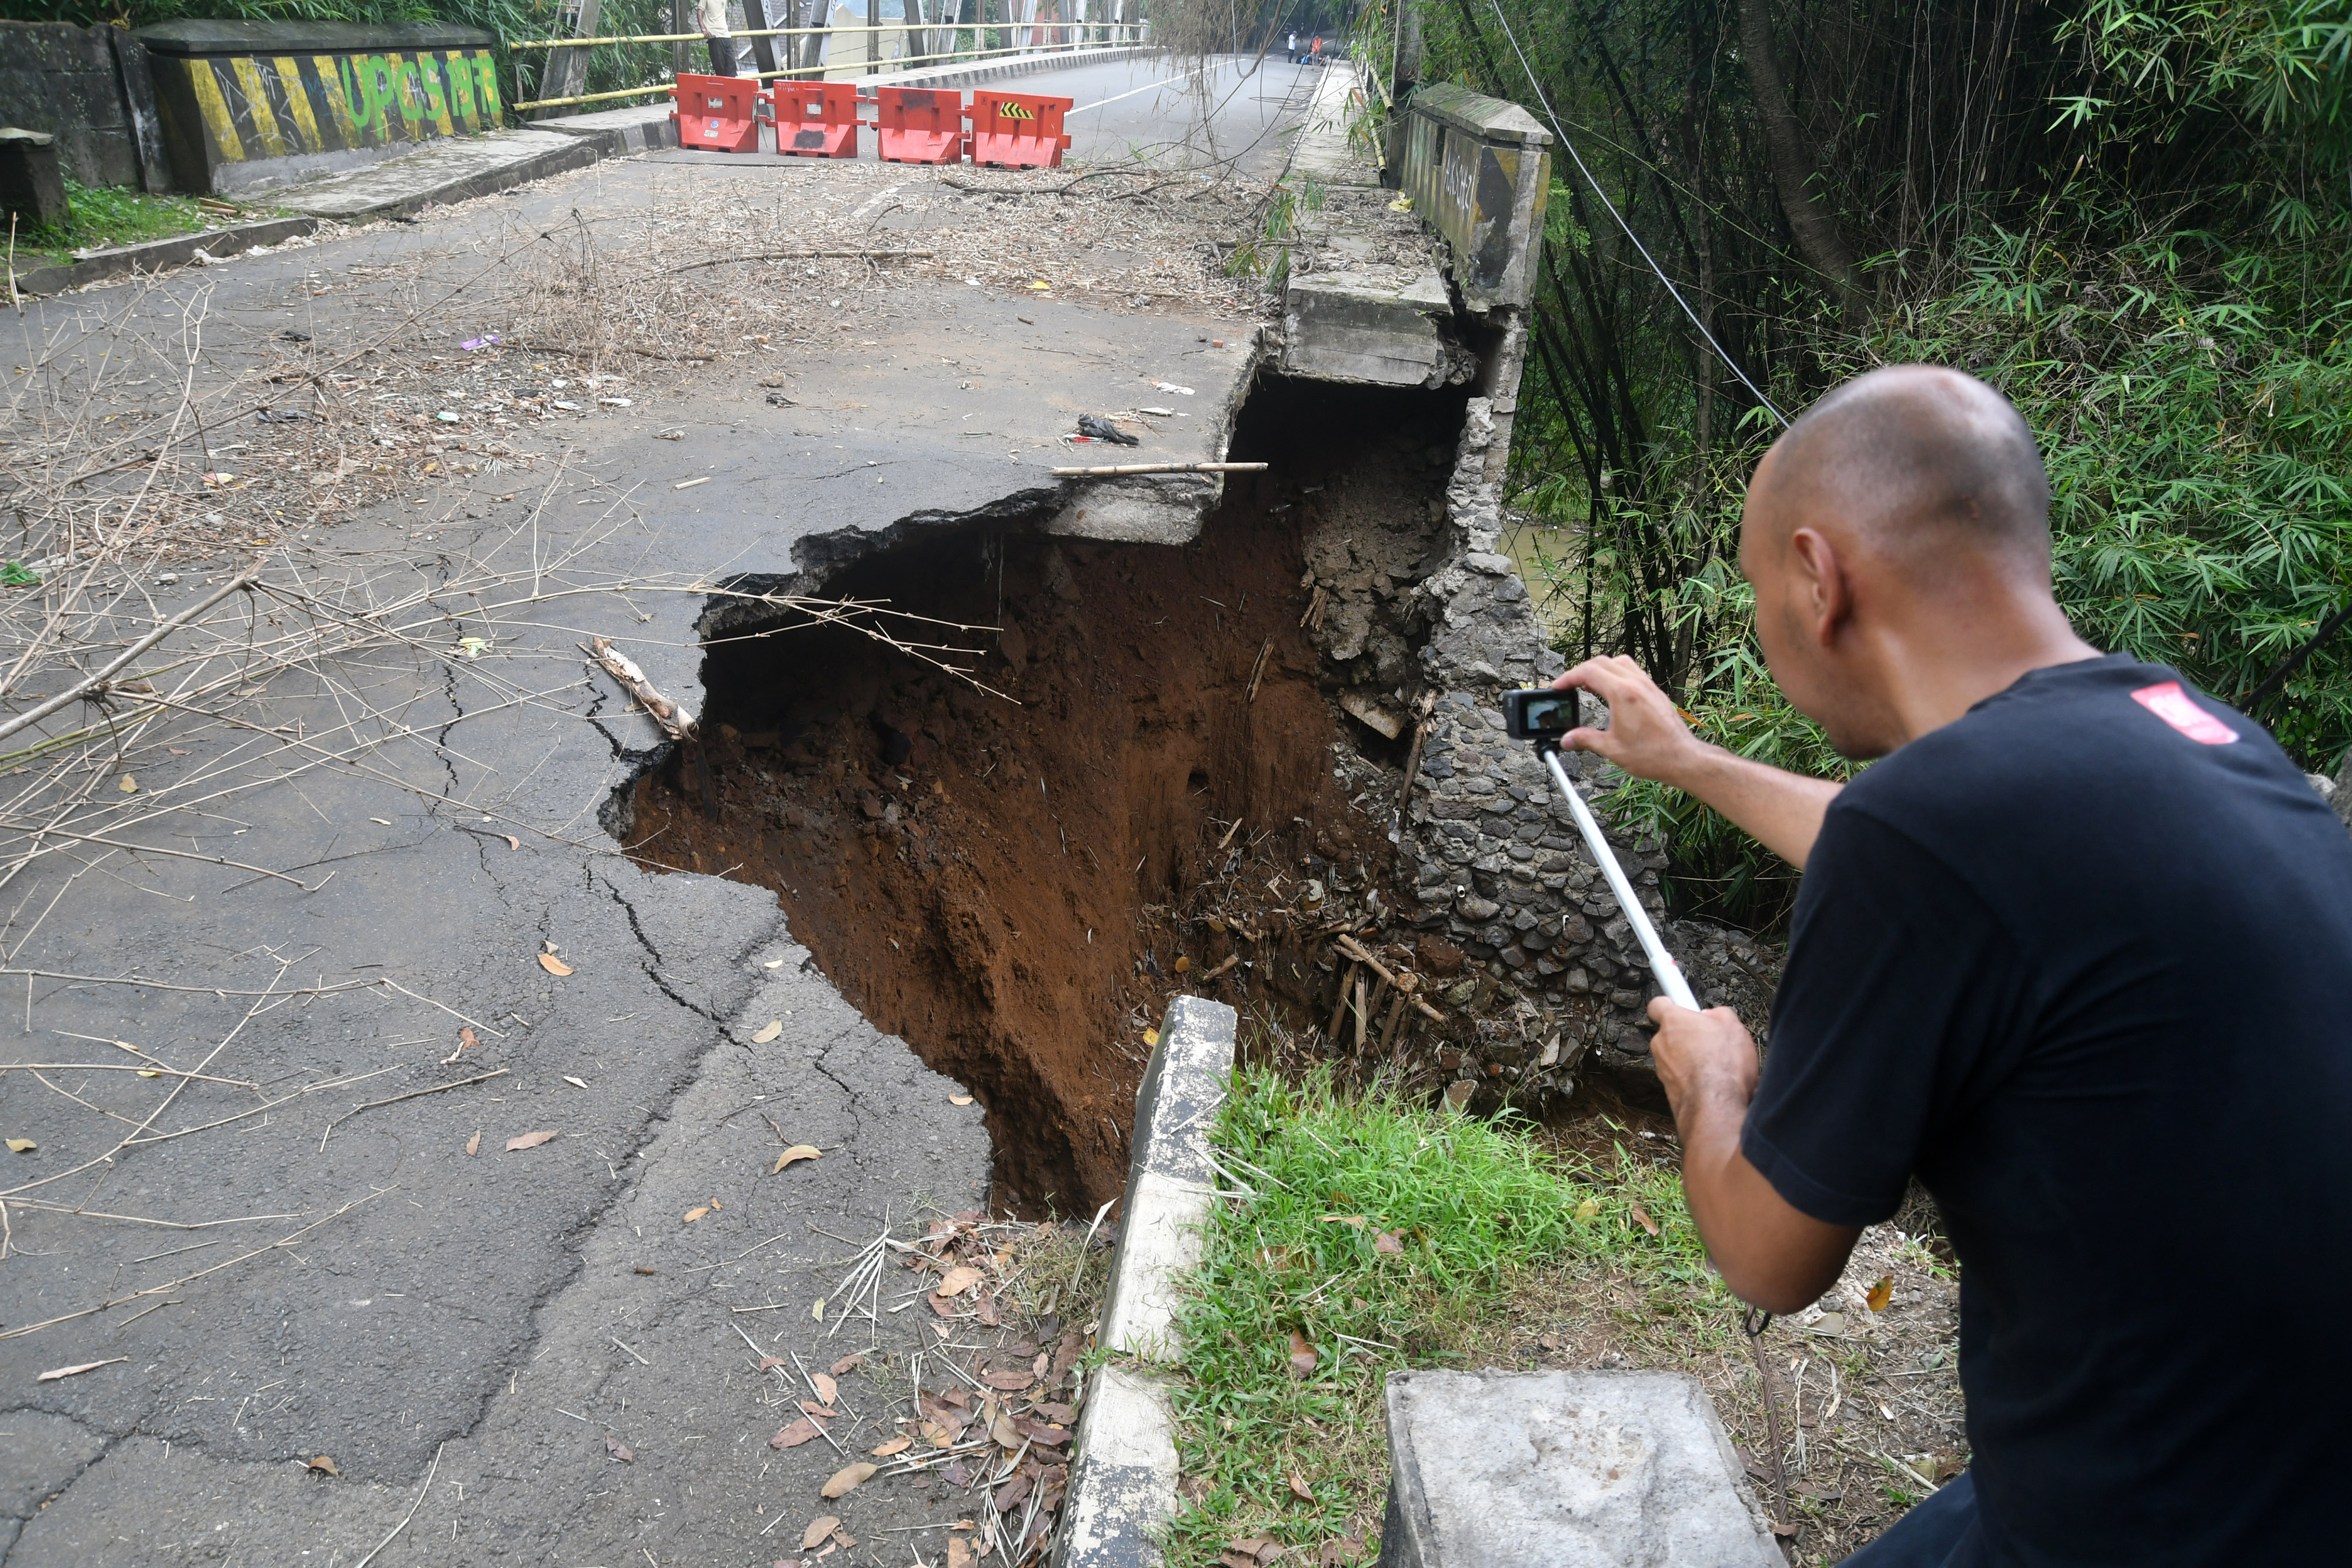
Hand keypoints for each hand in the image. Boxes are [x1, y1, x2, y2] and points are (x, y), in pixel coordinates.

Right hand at [1552, 656, 1710, 787]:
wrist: (1683, 758)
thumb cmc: (1653, 755)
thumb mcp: (1612, 749)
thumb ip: (1586, 740)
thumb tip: (1568, 739)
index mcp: (1623, 694)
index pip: (1589, 672)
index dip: (1569, 677)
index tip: (1558, 686)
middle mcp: (1636, 684)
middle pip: (1602, 662)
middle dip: (1582, 671)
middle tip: (1570, 686)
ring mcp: (1648, 686)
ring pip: (1619, 662)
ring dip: (1601, 669)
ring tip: (1590, 685)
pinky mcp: (1655, 692)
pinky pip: (1633, 671)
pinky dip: (1617, 674)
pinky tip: (1612, 692)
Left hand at [1645, 997, 1759, 1125]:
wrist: (1715, 1106)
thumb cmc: (1723, 1065)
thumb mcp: (1734, 1027)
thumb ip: (1719, 1014)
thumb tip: (1713, 1016)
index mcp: (1673, 1021)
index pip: (1658, 1004)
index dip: (1671, 1004)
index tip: (1681, 1006)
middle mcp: (1661, 1043)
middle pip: (1672, 1033)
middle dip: (1689, 1036)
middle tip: (1712, 1042)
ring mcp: (1662, 1068)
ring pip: (1677, 1057)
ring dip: (1693, 1059)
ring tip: (1718, 1066)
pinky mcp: (1667, 1089)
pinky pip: (1681, 1077)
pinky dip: (1694, 1078)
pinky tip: (1714, 1083)